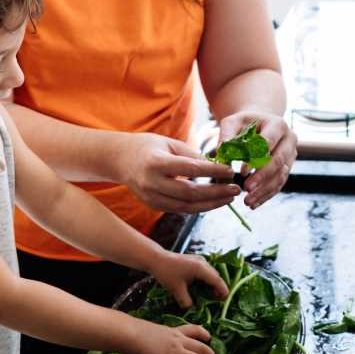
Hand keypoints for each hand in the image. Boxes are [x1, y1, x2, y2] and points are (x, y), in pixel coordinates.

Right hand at [113, 132, 237, 213]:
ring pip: (186, 207)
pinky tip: (213, 201)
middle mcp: (152, 183)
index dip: (212, 172)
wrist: (119, 159)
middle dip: (216, 193)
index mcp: (156, 163)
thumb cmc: (148, 146)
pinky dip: (198, 207)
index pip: (190, 169)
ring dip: (211, 204)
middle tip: (235, 189)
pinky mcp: (152, 206)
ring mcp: (150, 197)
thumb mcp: (169, 143)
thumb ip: (192, 156)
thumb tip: (217, 167)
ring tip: (229, 197)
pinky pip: (180, 210)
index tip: (230, 171)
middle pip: (190, 193)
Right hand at [122, 319, 216, 353]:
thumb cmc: (135, 332)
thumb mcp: (153, 331)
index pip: (195, 329)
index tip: (209, 338)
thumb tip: (155, 342)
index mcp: (174, 331)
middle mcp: (178, 341)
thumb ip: (159, 336)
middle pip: (201, 346)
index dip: (204, 334)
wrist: (130, 334)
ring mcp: (175, 352)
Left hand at [148, 251, 229, 308]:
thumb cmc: (167, 273)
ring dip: (212, 283)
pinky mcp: (194, 260)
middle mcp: (202, 262)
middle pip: (215, 276)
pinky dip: (206, 279)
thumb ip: (186, 301)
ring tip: (212, 295)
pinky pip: (205, 270)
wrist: (156, 259)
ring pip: (210, 273)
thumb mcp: (176, 290)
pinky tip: (202, 287)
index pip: (216, 280)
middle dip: (218, 288)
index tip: (226, 299)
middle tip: (219, 300)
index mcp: (201, 268)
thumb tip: (191, 308)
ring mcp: (199, 260)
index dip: (222, 290)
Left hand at [217, 111, 296, 208]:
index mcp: (277, 124)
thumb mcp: (232, 122)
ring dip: (264, 190)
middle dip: (262, 176)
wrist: (259, 125)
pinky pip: (279, 184)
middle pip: (278, 160)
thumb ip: (226, 135)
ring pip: (281, 176)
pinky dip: (266, 195)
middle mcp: (289, 139)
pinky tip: (254, 203)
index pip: (268, 142)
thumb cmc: (244, 123)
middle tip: (246, 189)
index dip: (256, 157)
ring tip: (247, 201)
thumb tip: (222, 152)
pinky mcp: (287, 168)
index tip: (242, 171)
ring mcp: (291, 155)